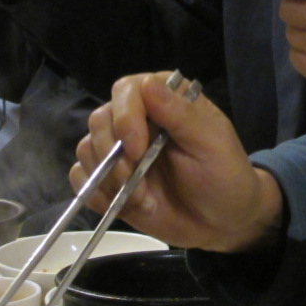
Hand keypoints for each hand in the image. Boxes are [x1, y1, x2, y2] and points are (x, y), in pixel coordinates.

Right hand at [70, 73, 284, 252]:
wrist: (223, 222)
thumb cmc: (224, 177)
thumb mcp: (210, 143)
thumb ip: (180, 114)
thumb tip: (147, 83)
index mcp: (165, 100)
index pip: (127, 91)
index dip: (125, 118)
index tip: (138, 150)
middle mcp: (138, 119)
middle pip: (100, 120)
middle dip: (113, 156)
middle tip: (136, 182)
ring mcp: (121, 150)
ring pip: (87, 149)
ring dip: (108, 179)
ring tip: (141, 199)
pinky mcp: (110, 179)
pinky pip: (81, 177)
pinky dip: (96, 193)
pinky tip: (123, 205)